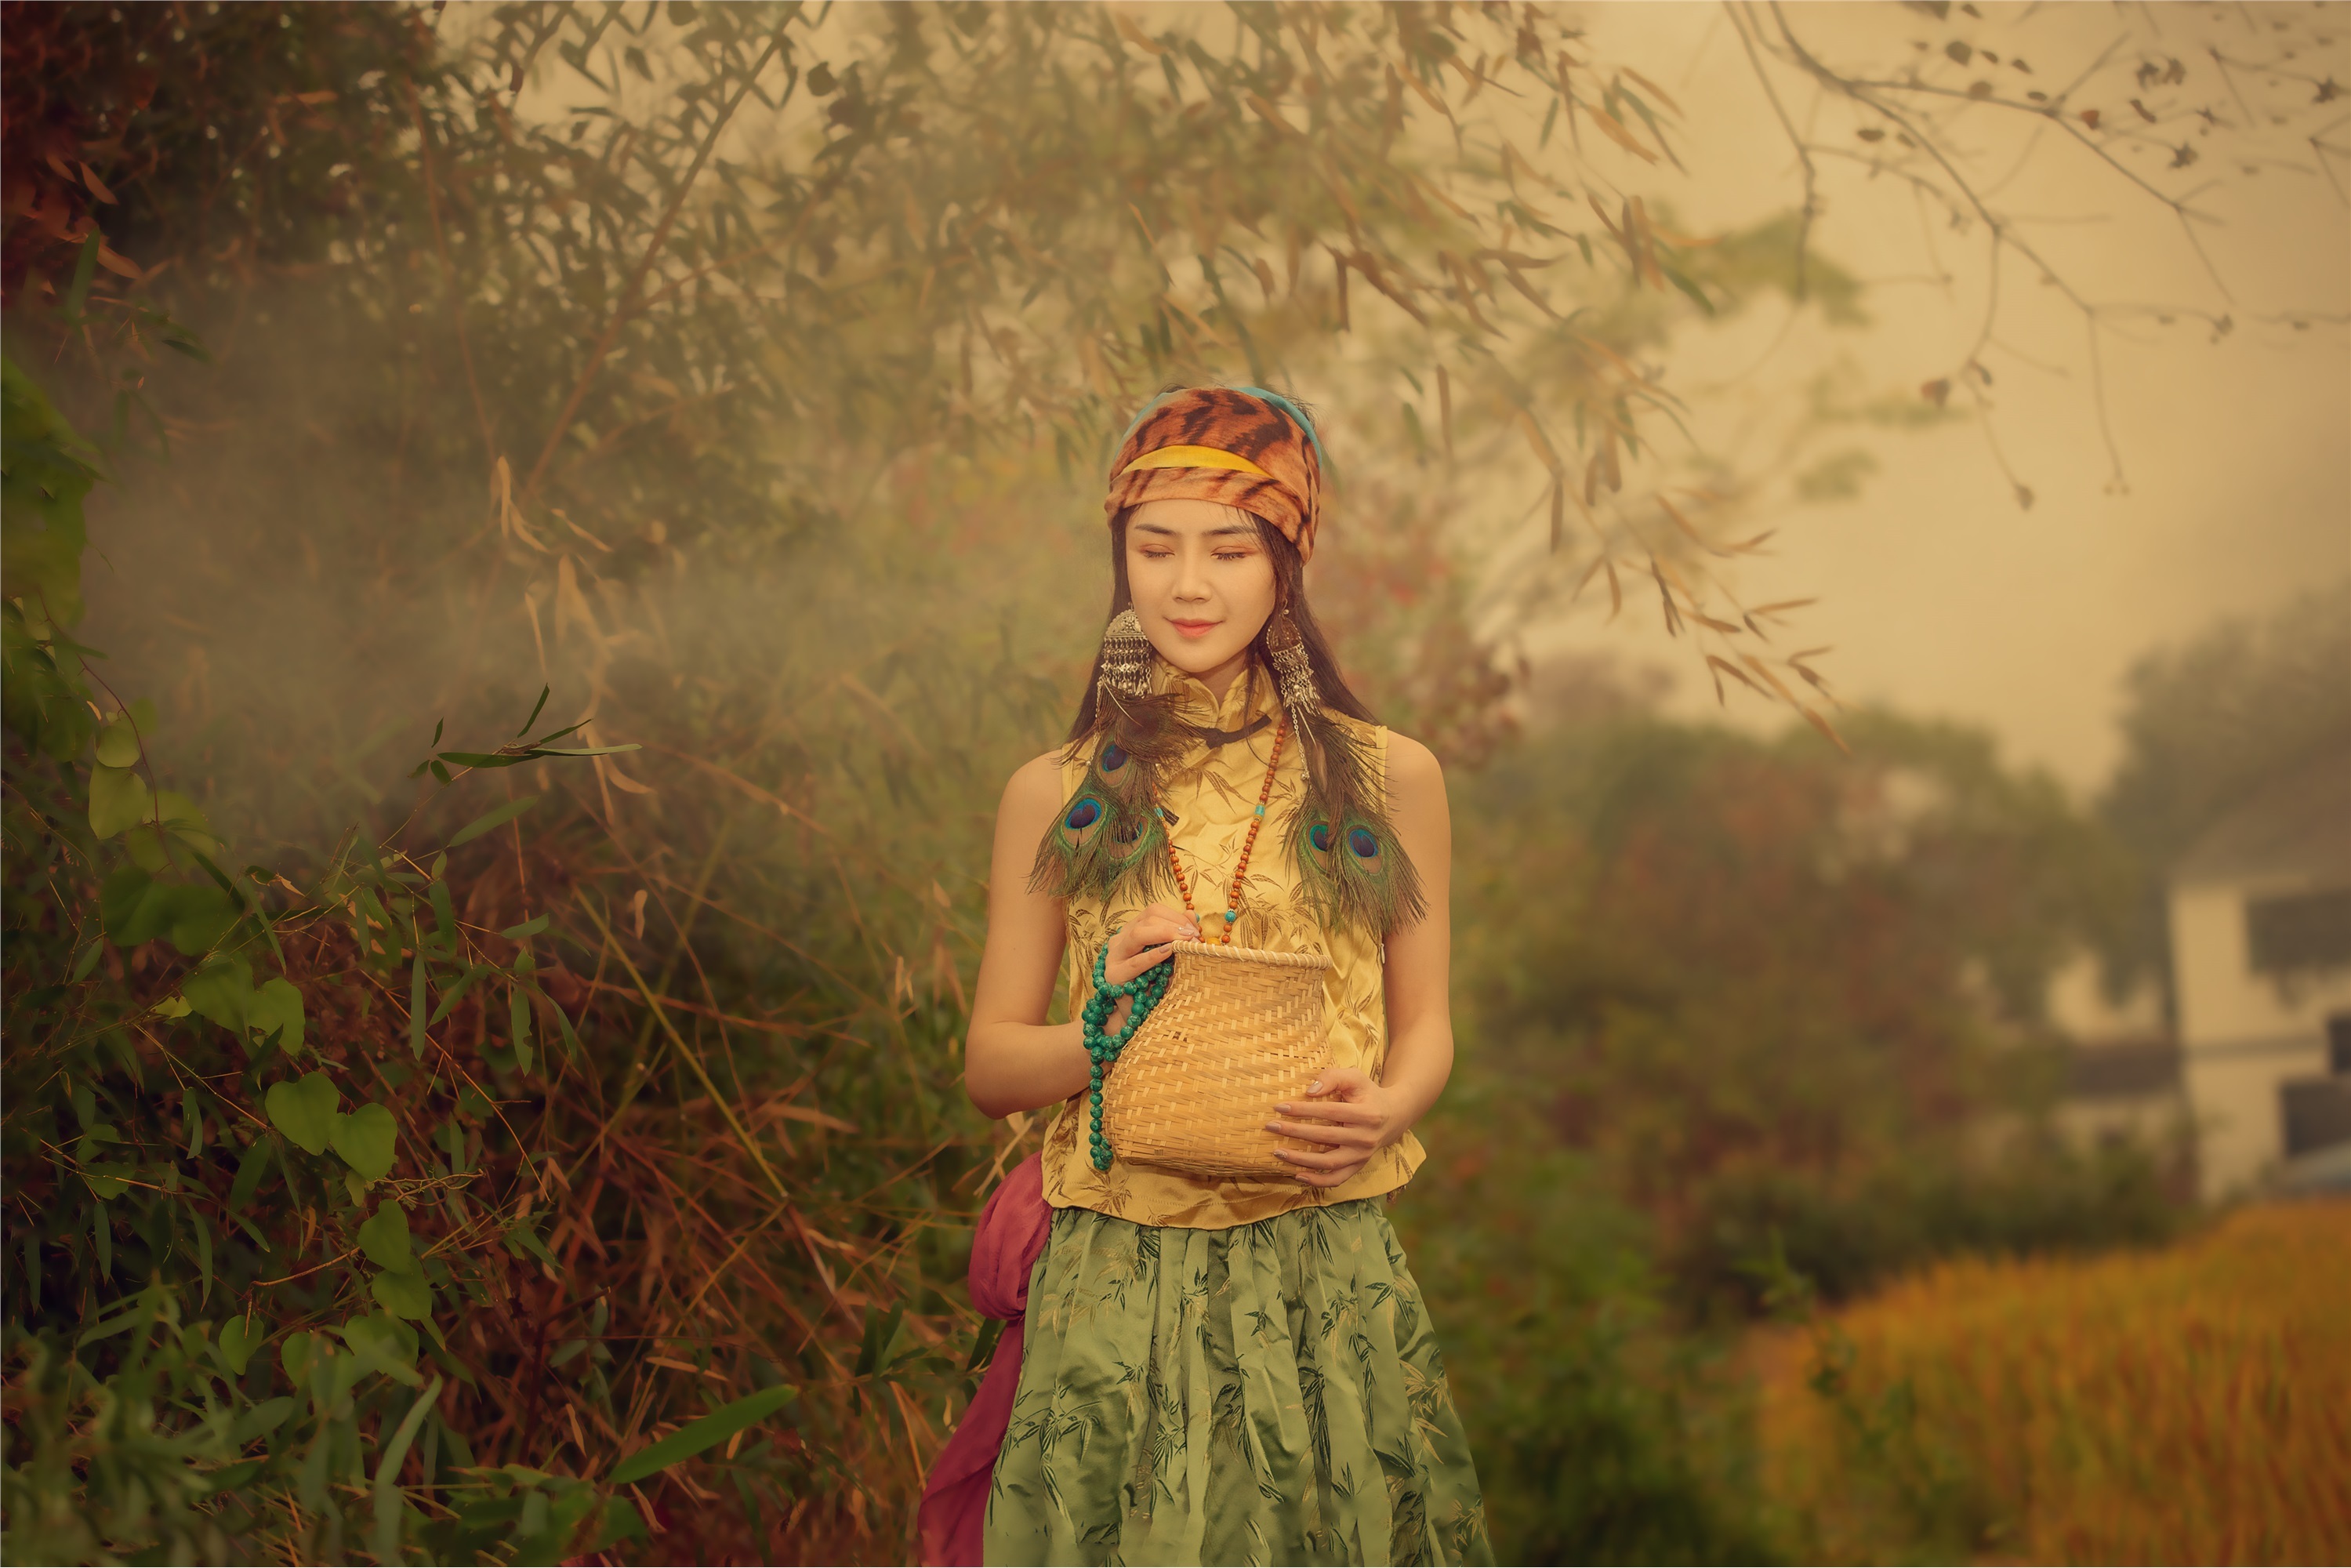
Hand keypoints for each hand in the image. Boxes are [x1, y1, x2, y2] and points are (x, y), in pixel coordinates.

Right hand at [1103, 903, 1199, 984]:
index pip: (1153, 912)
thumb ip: (1179, 935)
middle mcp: (1120, 939)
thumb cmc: (1157, 984)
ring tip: (1184, 942)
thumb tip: (1190, 915)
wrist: (1142, 1015)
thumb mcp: (1172, 957)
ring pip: (1138, 935)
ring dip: (1165, 935)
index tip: (1195, 930)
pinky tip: (1168, 952)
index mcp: (1132, 930)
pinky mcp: (1114, 976)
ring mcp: (1114, 957)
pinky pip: (1136, 962)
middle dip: (1175, 926)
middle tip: (1194, 938)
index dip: (1176, 917)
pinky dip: (1153, 956)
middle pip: (1147, 920)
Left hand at [1267, 1066, 1402, 1187]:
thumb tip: (1309, 1091)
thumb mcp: (1355, 1078)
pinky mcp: (1358, 1166)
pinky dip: (1318, 1181)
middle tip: (1271, 1126)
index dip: (1303, 1110)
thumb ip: (1333, 1077)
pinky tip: (1297, 1175)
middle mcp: (1365, 1138)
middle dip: (1294, 1131)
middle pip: (1325, 1137)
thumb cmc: (1368, 1094)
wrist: (1392, 1116)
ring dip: (1301, 1160)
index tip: (1279, 1107)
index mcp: (1366, 1114)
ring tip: (1278, 1152)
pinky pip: (1337, 1179)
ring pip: (1329, 1162)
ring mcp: (1362, 1155)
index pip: (1329, 1112)